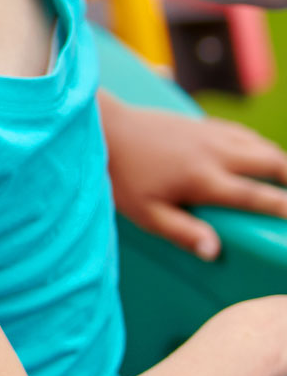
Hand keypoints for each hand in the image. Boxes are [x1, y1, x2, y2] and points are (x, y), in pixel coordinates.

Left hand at [103, 99, 286, 258]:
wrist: (107, 129)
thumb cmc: (122, 175)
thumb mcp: (145, 212)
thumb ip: (181, 232)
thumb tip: (214, 252)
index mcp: (203, 179)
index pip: (256, 196)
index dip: (284, 207)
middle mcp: (216, 153)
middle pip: (272, 163)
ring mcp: (212, 134)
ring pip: (262, 145)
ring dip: (280, 161)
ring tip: (286, 180)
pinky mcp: (205, 123)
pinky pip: (245, 134)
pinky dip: (260, 146)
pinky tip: (261, 156)